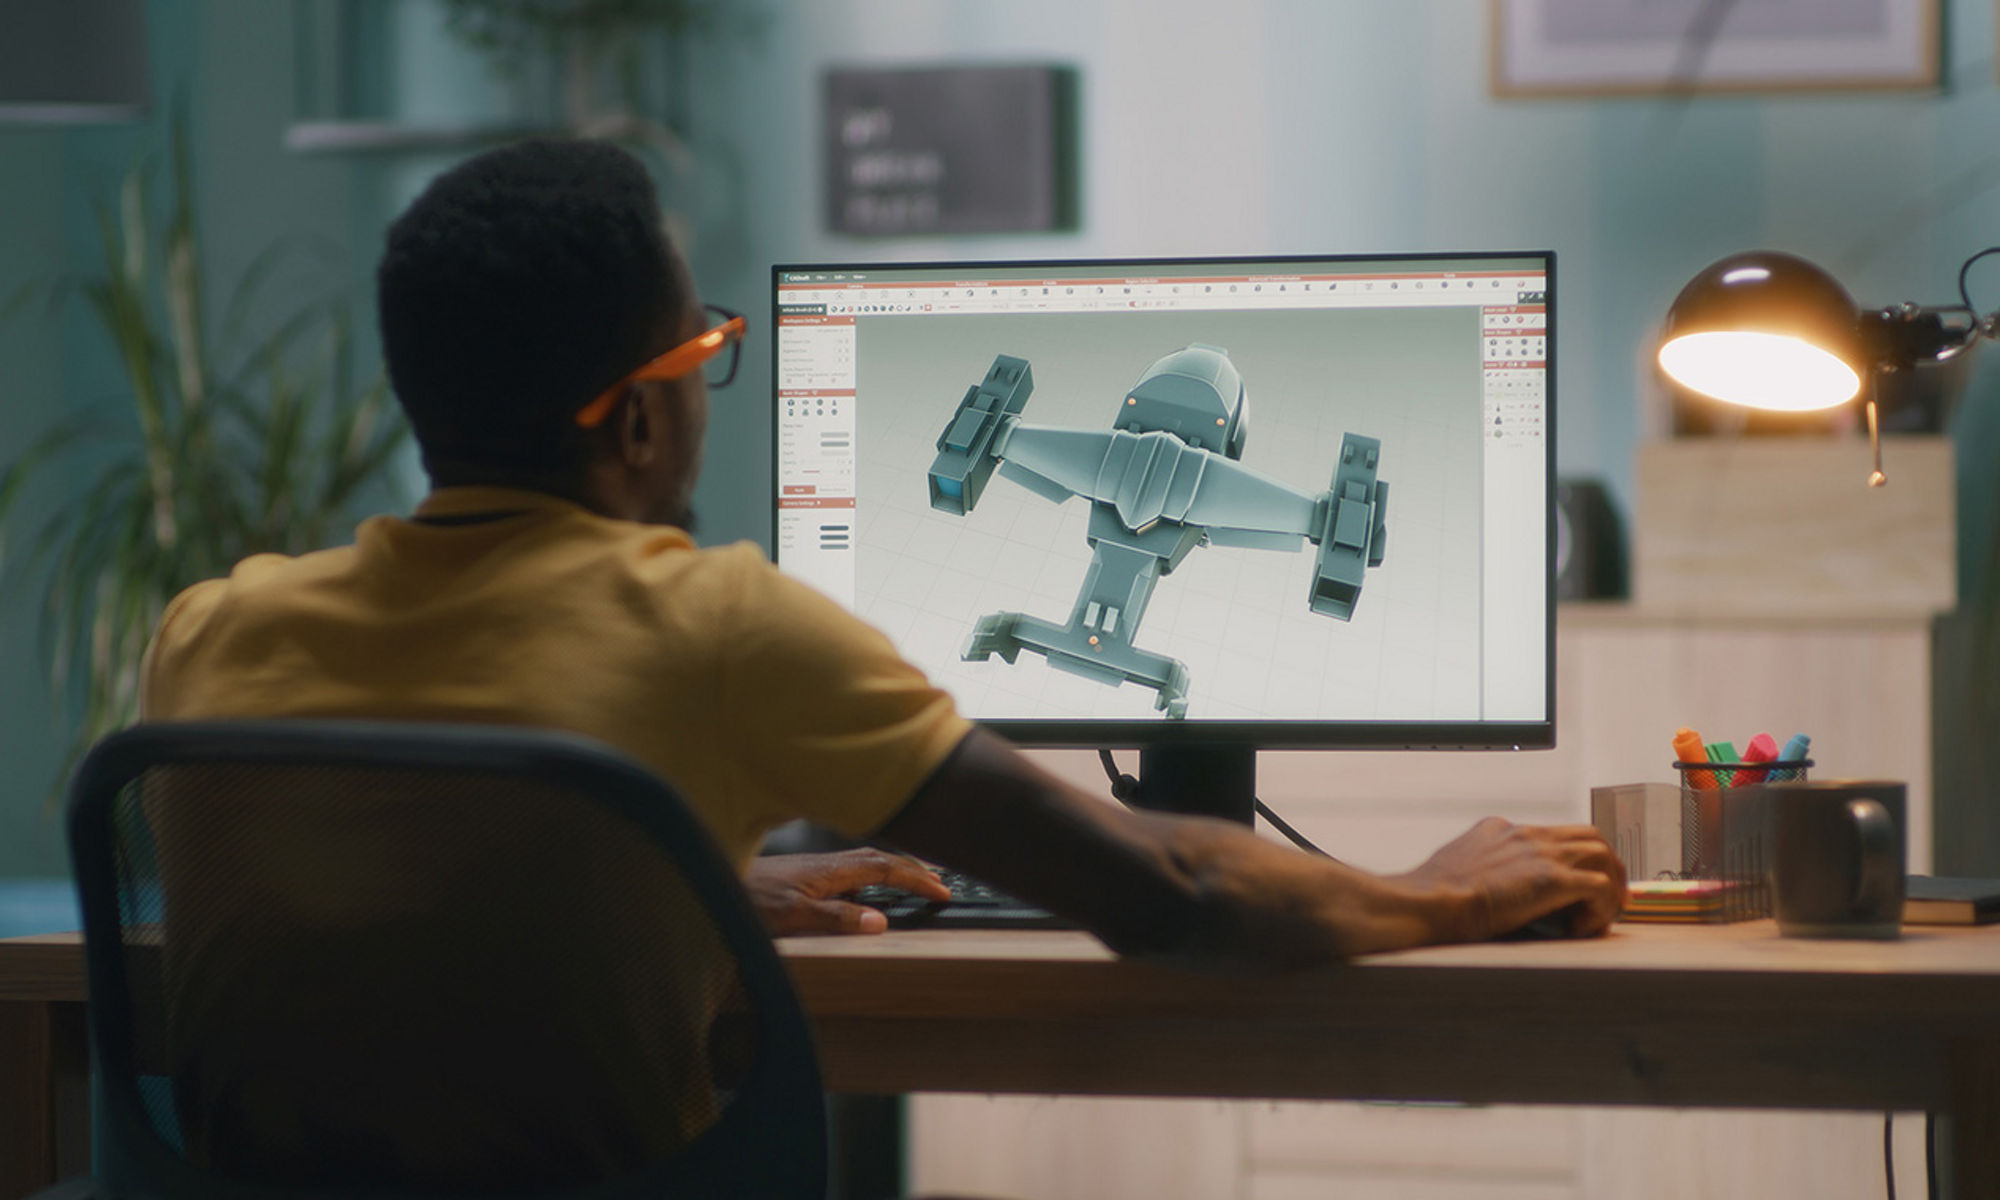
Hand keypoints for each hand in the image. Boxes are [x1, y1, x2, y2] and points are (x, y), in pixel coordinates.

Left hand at [744, 849, 951, 935]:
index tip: (941, 891)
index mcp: (830, 871)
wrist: (710, 883)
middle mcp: (825, 865)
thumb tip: (879, 922)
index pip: (885, 870)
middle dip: (912, 869)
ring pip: (864, 863)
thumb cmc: (745, 898)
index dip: (916, 879)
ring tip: (911, 881)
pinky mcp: (802, 875)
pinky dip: (869, 877)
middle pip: (880, 860)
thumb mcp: (793, 915)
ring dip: (892, 870)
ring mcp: (814, 868)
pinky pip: (848, 871)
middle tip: (938, 882)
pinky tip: (863, 892)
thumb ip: (836, 918)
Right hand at [1397, 818, 1627, 941]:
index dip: (1568, 861)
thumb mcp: (1454, 869)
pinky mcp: (1552, 878)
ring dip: (1609, 885)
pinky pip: (1600, 886)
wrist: (1428, 903)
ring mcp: (1540, 853)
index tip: (1570, 888)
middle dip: (1603, 865)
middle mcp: (1524, 834)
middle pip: (1586, 835)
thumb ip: (1475, 869)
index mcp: (1499, 830)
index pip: (1551, 834)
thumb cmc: (1432, 898)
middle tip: (1605, 898)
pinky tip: (1583, 929)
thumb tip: (1481, 890)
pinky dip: (1600, 908)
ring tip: (1602, 915)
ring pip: (1602, 853)